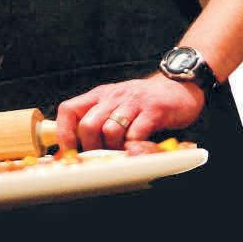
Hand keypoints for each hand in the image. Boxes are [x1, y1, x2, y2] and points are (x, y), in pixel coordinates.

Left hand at [56, 72, 205, 150]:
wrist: (178, 85)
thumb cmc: (143, 102)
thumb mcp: (116, 104)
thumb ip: (99, 120)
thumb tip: (76, 147)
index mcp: (99, 95)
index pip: (68, 110)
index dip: (64, 133)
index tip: (69, 152)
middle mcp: (113, 97)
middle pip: (88, 126)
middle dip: (92, 148)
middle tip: (104, 156)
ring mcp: (133, 103)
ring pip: (110, 131)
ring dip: (115, 149)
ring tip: (124, 151)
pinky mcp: (153, 111)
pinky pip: (136, 134)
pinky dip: (135, 147)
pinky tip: (139, 147)